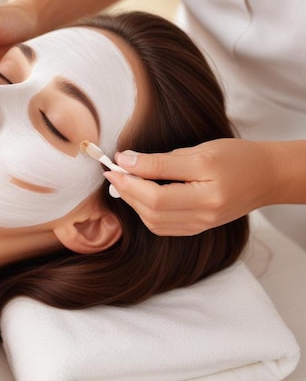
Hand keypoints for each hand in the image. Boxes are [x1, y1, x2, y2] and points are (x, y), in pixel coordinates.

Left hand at [103, 138, 275, 235]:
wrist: (266, 176)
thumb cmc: (236, 158)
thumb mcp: (199, 152)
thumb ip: (161, 161)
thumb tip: (125, 160)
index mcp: (208, 196)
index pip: (156, 195)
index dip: (129, 180)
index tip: (114, 163)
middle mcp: (203, 216)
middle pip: (151, 211)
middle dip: (127, 191)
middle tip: (114, 171)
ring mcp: (200, 226)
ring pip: (153, 222)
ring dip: (133, 202)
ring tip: (125, 180)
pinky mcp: (197, 228)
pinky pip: (162, 226)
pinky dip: (145, 212)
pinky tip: (141, 194)